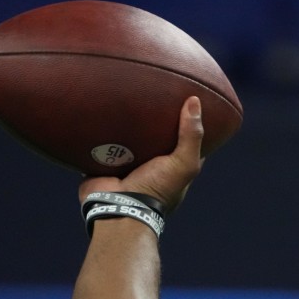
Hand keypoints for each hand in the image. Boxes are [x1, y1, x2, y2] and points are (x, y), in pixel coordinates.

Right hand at [78, 96, 205, 211]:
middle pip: (156, 138)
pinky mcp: (105, 162)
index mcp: (173, 169)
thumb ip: (191, 136)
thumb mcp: (183, 163)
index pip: (185, 143)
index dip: (188, 125)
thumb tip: (194, 100)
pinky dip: (104, 130)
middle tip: (153, 93)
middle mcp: (152, 167)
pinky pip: (104, 142)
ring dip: (128, 124)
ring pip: (129, 139)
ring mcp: (128, 165)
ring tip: (128, 95)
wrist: (117, 205)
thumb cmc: (156, 188)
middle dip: (154, 121)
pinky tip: (104, 109)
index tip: (186, 101)